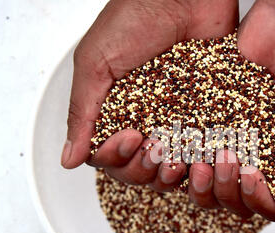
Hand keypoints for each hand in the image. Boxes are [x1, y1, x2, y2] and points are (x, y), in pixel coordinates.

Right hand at [61, 0, 238, 190]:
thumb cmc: (135, 18)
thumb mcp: (96, 63)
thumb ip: (83, 111)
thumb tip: (68, 159)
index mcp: (114, 113)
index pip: (108, 158)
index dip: (116, 158)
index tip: (129, 135)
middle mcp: (144, 123)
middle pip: (138, 170)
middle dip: (142, 168)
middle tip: (153, 145)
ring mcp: (176, 122)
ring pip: (169, 169)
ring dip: (170, 172)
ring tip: (178, 155)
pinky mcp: (206, 117)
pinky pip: (202, 152)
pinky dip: (200, 162)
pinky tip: (201, 156)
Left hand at [189, 0, 274, 232]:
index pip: (261, 205)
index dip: (255, 202)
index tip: (258, 180)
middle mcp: (257, 152)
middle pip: (229, 196)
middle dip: (226, 188)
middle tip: (233, 161)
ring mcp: (232, 133)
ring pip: (206, 175)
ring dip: (201, 176)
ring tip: (204, 156)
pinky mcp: (210, 111)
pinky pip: (191, 139)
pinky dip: (184, 150)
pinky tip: (182, 148)